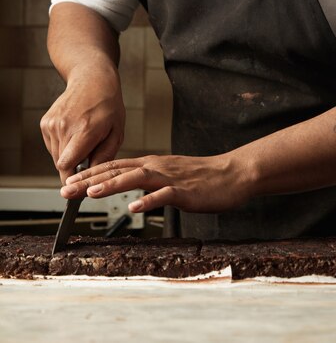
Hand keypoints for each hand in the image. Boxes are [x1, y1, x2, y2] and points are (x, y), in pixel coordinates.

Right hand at [40, 66, 124, 183]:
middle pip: (61, 164)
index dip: (73, 179)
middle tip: (88, 157)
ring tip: (83, 141)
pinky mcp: (45, 122)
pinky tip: (74, 133)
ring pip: (56, 156)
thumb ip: (105, 156)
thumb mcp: (117, 132)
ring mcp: (52, 124)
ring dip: (68, 156)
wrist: (92, 80)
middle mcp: (64, 127)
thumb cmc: (108, 105)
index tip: (80, 184)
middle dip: (74, 167)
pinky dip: (62, 145)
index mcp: (84, 130)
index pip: (67, 166)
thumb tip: (93, 176)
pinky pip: (51, 145)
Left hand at [60, 152, 252, 213]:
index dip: (90, 173)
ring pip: (136, 178)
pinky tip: (133, 208)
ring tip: (91, 193)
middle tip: (66, 189)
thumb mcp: (170, 176)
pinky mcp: (185, 191)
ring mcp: (170, 178)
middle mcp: (157, 167)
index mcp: (152, 164)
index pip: (115, 166)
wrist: (233, 173)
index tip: (69, 182)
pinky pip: (164, 195)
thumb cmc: (202, 178)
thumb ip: (149, 180)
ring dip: (112, 184)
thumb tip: (129, 188)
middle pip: (118, 170)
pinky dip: (148, 201)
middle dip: (90, 179)